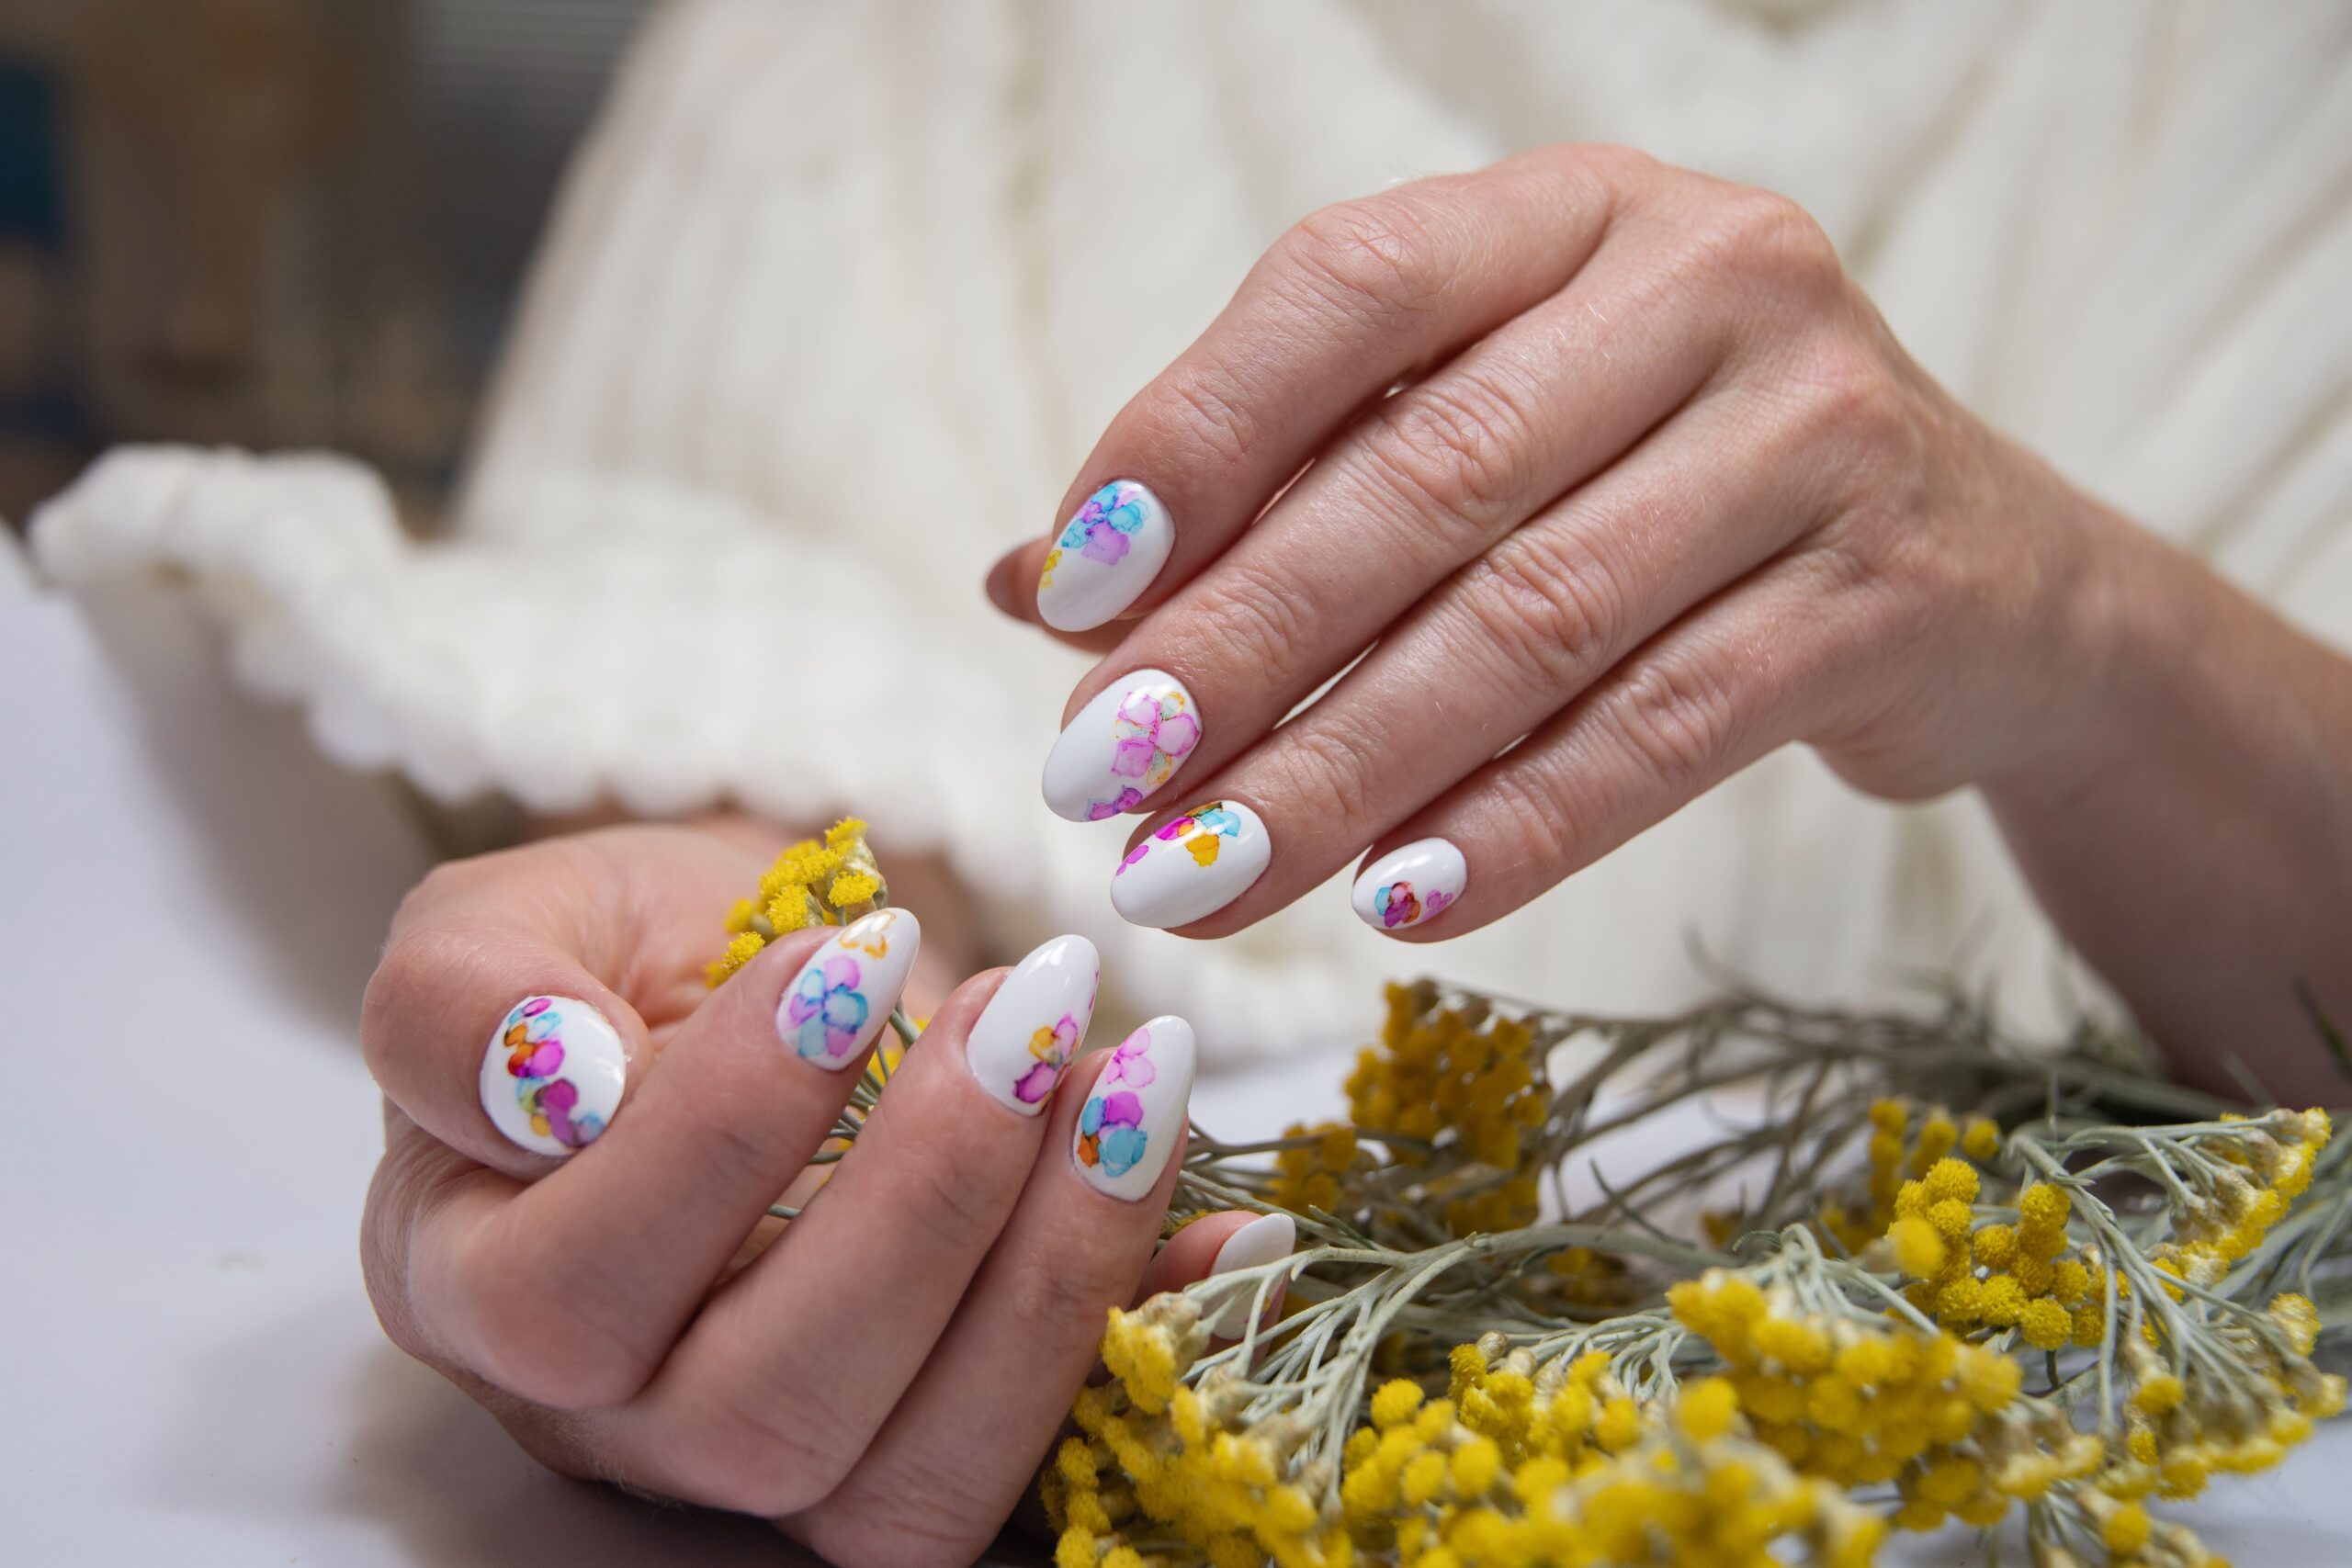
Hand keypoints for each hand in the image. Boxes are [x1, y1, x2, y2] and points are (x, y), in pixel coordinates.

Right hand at [359, 821, 1258, 1565]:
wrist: (740, 989)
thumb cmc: (620, 962)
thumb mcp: (513, 921)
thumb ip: (465, 994)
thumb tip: (553, 1074)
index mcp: (475, 1285)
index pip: (570, 1291)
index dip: (727, 1134)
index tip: (858, 955)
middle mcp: (619, 1419)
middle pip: (766, 1411)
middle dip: (931, 1201)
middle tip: (1035, 1006)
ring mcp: (778, 1468)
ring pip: (911, 1483)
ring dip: (1054, 1276)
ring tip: (1136, 1078)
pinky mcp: (927, 1455)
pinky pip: (1048, 1470)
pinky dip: (1161, 1346)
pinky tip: (1239, 1226)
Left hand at [992, 143, 2351, 1102]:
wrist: (1976, 576)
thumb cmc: (1661, 494)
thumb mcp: (1480, 446)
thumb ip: (1276, 496)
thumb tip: (1028, 589)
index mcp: (1569, 212)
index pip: (1344, 288)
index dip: (1190, 441)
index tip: (1072, 598)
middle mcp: (1707, 279)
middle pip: (1426, 476)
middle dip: (1241, 647)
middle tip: (1100, 781)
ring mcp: (1820, 430)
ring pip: (1533, 620)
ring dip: (1342, 771)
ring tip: (1199, 877)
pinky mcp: (1889, 593)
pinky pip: (1662, 731)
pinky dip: (1514, 828)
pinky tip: (1393, 903)